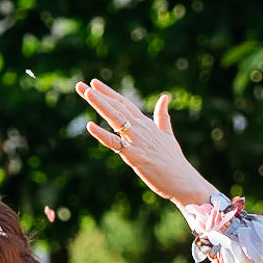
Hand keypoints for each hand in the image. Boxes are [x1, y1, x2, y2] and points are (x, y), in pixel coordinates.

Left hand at [75, 80, 216, 207]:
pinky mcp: (133, 155)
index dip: (108, 92)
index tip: (94, 83)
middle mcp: (140, 128)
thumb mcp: (167, 135)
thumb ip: (162, 116)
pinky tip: (90, 125)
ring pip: (115, 118)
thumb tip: (165, 97)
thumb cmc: (174, 161)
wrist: (183, 180)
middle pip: (116, 107)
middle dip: (98, 95)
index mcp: (146, 124)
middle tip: (80, 85)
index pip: (124, 103)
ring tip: (86, 93)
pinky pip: (114, 143)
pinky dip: (102, 134)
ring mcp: (136, 140)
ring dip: (100, 105)